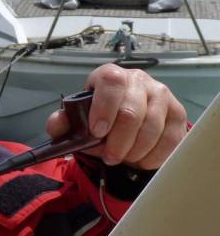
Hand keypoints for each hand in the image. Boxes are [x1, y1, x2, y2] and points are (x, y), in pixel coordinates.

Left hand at [46, 64, 186, 169]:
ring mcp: (161, 95)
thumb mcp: (76, 118)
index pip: (112, 83)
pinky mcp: (178, 113)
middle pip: (132, 112)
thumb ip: (63, 122)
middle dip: (118, 142)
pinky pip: (171, 139)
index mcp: (110, 75)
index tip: (97, 132)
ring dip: (135, 151)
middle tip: (109, 157)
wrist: (123, 117)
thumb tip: (57, 125)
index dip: (104, 108)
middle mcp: (139, 80)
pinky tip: (141, 160)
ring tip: (123, 158)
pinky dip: (155, 156)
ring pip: (153, 127)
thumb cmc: (97, 115)